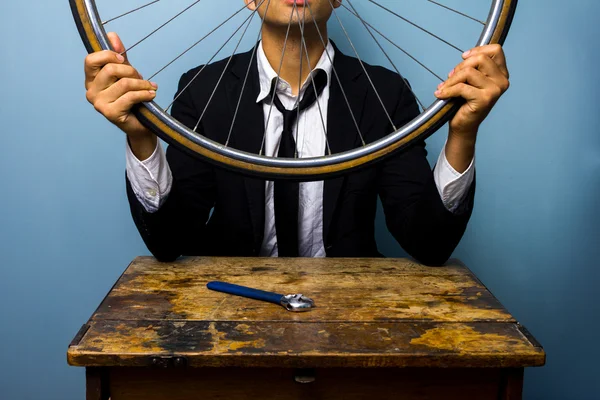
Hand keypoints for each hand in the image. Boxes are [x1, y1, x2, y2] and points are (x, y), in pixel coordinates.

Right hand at [84, 32, 157, 157]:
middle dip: (131, 71)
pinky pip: (130, 96)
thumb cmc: (131, 98)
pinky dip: (145, 94)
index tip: (122, 59)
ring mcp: (98, 104)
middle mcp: (90, 91)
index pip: (90, 60)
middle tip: (141, 78)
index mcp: (91, 80)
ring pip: (124, 83)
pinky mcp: (110, 113)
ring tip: (150, 87)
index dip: (108, 55)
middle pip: (110, 70)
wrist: (140, 125)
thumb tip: (112, 35)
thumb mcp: (125, 73)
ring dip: (142, 84)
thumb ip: (119, 56)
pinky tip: (152, 95)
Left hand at [434, 44, 509, 141]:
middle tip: (450, 77)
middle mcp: (502, 81)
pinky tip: (440, 94)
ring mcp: (495, 90)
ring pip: (468, 72)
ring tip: (444, 87)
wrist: (463, 126)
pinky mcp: (484, 99)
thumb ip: (473, 66)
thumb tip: (465, 55)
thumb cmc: (465, 101)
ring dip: (452, 79)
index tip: (463, 57)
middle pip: (480, 59)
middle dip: (460, 66)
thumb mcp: (471, 80)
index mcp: (501, 74)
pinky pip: (461, 87)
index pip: (495, 50)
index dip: (477, 50)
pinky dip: (447, 90)